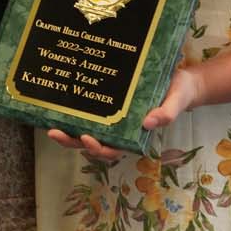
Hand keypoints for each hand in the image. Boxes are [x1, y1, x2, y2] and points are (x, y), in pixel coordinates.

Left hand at [45, 66, 208, 163]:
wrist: (180, 80)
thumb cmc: (179, 94)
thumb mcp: (176, 102)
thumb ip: (166, 114)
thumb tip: (148, 124)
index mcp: (134, 136)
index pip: (112, 150)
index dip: (98, 149)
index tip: (87, 139)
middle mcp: (120, 131)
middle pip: (92, 144)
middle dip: (72, 142)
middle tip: (55, 133)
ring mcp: (112, 120)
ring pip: (85, 131)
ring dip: (68, 132)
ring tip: (50, 126)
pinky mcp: (107, 106)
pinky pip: (88, 114)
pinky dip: (74, 115)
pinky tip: (60, 106)